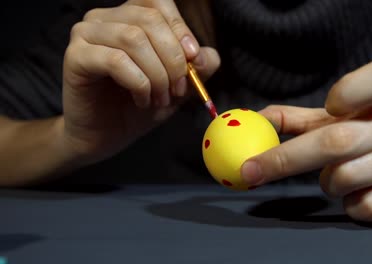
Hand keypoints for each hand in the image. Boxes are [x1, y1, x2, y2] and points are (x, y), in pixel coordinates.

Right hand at [61, 0, 219, 163]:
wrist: (105, 136)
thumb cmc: (137, 106)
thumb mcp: (176, 86)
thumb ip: (195, 68)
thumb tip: (207, 56)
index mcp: (128, 17)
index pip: (157, 2)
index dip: (179, 28)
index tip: (193, 59)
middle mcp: (104, 18)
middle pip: (149, 20)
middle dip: (173, 58)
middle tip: (178, 89)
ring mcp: (86, 35)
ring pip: (134, 39)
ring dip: (157, 74)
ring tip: (160, 98)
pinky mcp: (75, 57)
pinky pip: (115, 61)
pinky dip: (139, 83)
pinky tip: (142, 101)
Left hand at [241, 61, 371, 221]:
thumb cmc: (366, 139)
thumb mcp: (334, 122)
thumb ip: (294, 119)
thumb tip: (252, 119)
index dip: (352, 89)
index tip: (330, 105)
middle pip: (339, 140)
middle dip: (287, 159)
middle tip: (250, 172)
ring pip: (348, 177)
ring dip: (327, 184)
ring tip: (336, 178)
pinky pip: (367, 206)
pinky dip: (350, 206)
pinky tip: (358, 195)